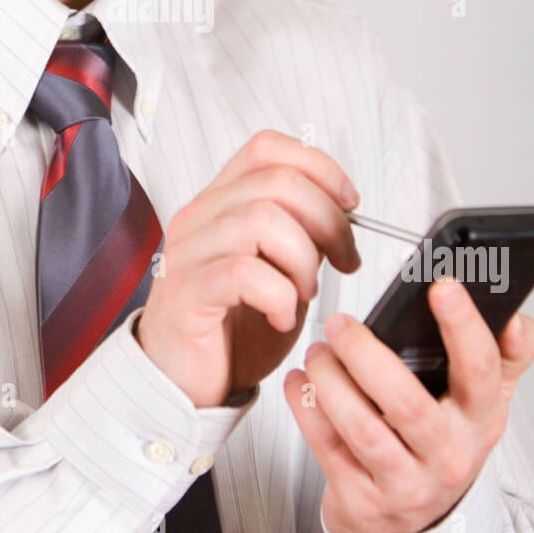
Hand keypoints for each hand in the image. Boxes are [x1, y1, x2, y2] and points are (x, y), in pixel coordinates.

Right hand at [135, 129, 361, 407]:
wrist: (184, 383)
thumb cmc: (230, 330)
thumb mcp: (277, 270)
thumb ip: (300, 235)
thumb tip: (343, 211)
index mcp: (221, 203)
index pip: (267, 149)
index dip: (319, 168)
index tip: (349, 204)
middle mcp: (199, 217)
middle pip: (276, 180)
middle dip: (328, 220)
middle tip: (342, 260)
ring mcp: (188, 252)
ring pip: (261, 219)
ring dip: (302, 259)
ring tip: (304, 293)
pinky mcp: (186, 293)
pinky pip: (243, 272)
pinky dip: (279, 295)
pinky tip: (280, 315)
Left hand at [283, 277, 533, 532]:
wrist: (413, 526)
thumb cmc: (441, 445)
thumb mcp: (482, 404)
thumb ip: (505, 357)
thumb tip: (517, 321)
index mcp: (481, 420)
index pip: (482, 371)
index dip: (464, 328)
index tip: (442, 288)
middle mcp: (447, 455)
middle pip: (407, 403)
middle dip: (366, 356)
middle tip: (341, 325)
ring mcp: (405, 484)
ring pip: (361, 428)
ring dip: (330, 381)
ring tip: (318, 352)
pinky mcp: (363, 500)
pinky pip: (328, 449)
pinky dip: (306, 408)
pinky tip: (299, 383)